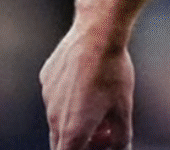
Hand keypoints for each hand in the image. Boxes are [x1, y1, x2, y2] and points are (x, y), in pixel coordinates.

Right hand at [40, 17, 134, 149]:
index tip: (102, 143)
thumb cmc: (113, 71)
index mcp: (72, 132)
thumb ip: (121, 137)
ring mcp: (47, 97)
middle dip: (83, 142)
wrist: (97, 32)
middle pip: (62, 143)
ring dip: (76, 119)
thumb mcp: (123, 107)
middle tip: (105, 131)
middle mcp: (54, 119)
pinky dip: (70, 96)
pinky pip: (55, 94)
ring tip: (101, 104)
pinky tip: (89, 77)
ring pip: (58, 118)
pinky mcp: (46, 78)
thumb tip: (121, 149)